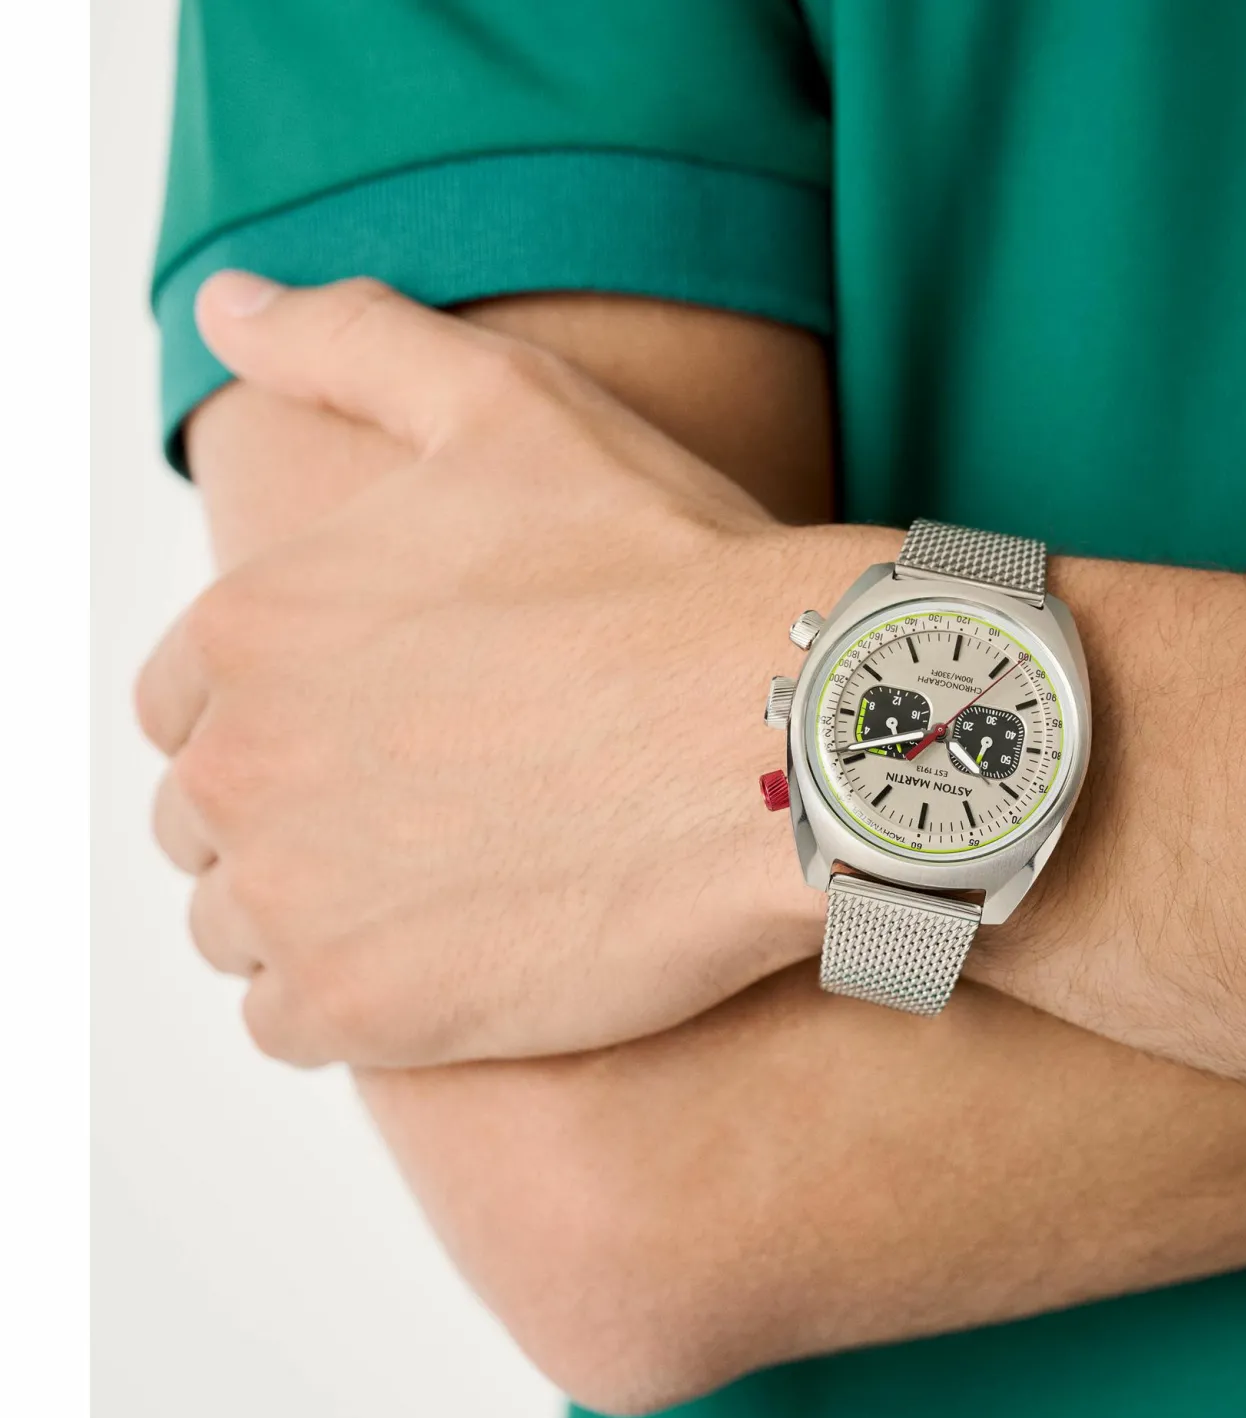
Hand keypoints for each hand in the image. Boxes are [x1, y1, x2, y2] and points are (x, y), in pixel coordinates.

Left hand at [138, 274, 863, 1066]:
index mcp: (252, 627)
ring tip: (447, 881)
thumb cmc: (669, 574)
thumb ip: (352, 343)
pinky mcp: (365, 1010)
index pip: (188, 702)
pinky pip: (290, 1021)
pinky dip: (349, 1000)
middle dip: (294, 813)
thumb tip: (230, 303)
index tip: (379, 730)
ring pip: (244, 925)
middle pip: (210, 819)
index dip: (280, 717)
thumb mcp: (509, 408)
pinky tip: (447, 955)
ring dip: (319, 910)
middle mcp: (240, 765)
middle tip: (430, 807)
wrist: (793, 737)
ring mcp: (297, 899)